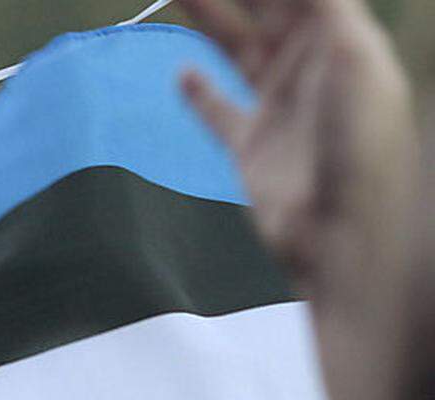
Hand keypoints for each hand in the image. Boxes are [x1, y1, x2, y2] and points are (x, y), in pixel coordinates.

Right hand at [176, 0, 417, 295]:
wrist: (341, 233)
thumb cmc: (359, 143)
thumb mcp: (353, 59)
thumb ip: (326, 7)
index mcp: (342, 43)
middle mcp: (311, 68)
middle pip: (265, 8)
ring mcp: (280, 106)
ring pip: (236, 46)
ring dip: (208, 16)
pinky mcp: (250, 145)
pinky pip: (218, 108)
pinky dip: (198, 91)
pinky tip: (182, 72)